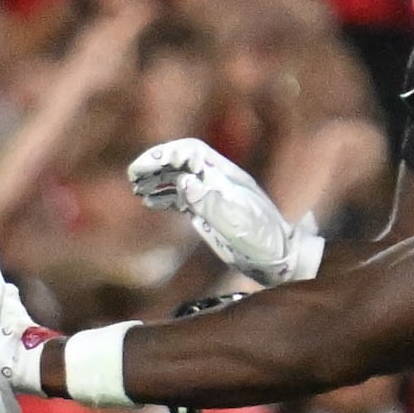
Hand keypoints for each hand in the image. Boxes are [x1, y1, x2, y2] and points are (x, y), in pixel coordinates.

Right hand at [131, 140, 320, 284]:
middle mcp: (218, 182)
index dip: (166, 155)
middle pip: (182, 162)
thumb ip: (209, 202)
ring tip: (136, 188)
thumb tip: (183, 181)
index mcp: (226, 177)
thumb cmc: (264, 240)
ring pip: (179, 179)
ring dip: (157, 180)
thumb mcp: (237, 222)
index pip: (192, 153)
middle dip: (156, 165)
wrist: (280, 259)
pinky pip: (182, 198)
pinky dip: (164, 197)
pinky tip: (150, 201)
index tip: (143, 168)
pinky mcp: (208, 214)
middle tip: (133, 176)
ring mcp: (212, 197)